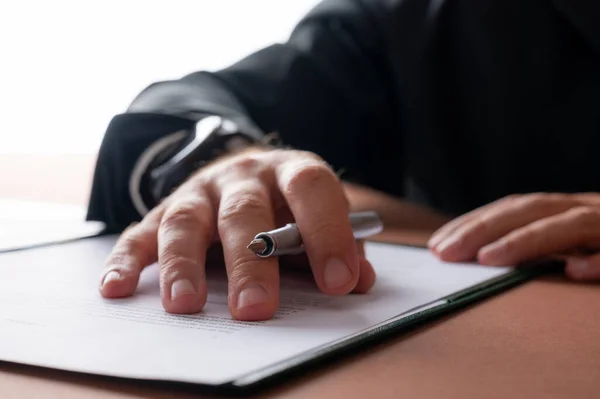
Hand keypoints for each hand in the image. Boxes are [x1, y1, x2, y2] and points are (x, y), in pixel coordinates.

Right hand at [99, 148, 375, 320]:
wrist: (241, 169)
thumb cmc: (285, 204)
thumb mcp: (315, 215)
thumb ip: (339, 245)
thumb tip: (358, 281)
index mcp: (288, 171)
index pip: (311, 189)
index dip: (327, 231)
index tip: (339, 281)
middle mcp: (241, 176)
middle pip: (243, 212)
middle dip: (250, 261)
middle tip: (256, 309)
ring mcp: (198, 192)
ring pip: (186, 221)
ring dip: (182, 264)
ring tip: (185, 305)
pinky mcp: (162, 210)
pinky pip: (138, 234)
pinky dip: (126, 261)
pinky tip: (117, 289)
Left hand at [427, 193, 599, 280]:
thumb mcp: (572, 237)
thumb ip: (536, 242)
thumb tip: (483, 256)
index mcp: (564, 209)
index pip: (511, 209)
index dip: (473, 222)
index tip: (437, 244)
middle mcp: (584, 210)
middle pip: (529, 211)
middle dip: (483, 229)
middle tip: (445, 252)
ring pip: (570, 225)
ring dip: (526, 240)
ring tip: (488, 258)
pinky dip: (599, 261)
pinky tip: (575, 271)